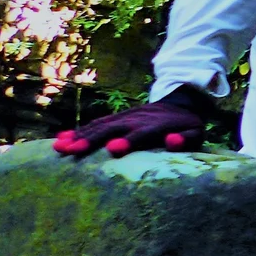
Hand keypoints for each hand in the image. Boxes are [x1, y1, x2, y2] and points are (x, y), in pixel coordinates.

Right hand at [55, 99, 205, 157]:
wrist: (181, 103)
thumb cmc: (188, 126)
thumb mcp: (196, 133)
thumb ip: (186, 138)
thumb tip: (171, 141)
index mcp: (157, 125)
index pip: (141, 133)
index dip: (128, 140)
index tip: (113, 149)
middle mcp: (137, 119)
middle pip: (112, 128)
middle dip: (92, 139)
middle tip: (71, 152)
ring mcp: (125, 116)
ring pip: (100, 125)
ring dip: (79, 136)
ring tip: (59, 148)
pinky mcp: (118, 117)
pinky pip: (96, 123)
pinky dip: (79, 130)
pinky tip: (61, 139)